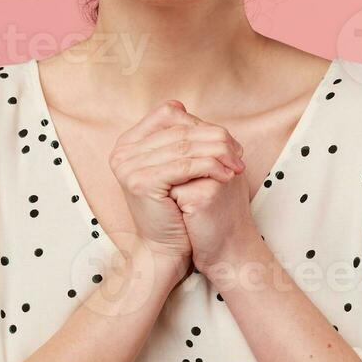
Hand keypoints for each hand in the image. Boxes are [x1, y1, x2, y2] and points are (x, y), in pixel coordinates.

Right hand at [109, 100, 241, 277]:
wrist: (164, 249)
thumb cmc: (175, 209)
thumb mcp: (175, 168)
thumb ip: (180, 139)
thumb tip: (196, 112)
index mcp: (128, 142)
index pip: (168, 114)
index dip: (200, 123)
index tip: (227, 140)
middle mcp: (122, 151)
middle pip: (179, 129)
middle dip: (215, 138)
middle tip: (239, 152)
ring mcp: (128, 165)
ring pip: (185, 146)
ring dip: (218, 152)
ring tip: (238, 164)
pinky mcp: (140, 181)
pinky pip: (185, 165)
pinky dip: (211, 167)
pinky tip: (227, 175)